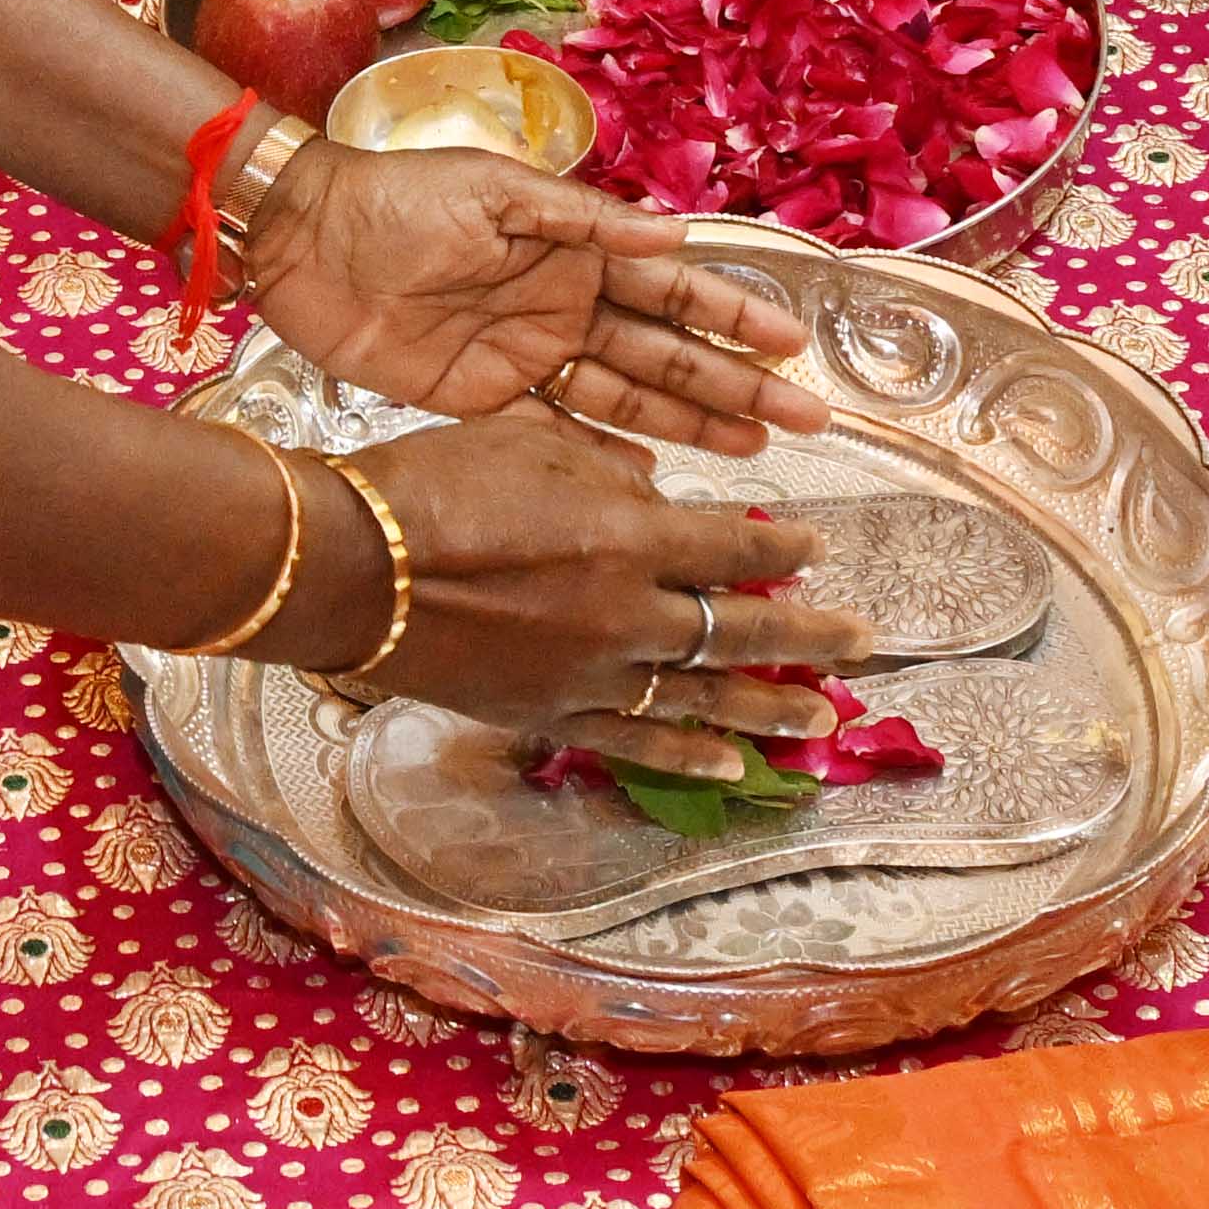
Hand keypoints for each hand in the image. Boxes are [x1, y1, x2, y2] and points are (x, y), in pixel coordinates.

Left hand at [240, 135, 832, 454]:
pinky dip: (607, 454)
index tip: (790, 342)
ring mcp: (528, 354)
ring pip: (628, 396)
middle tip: (805, 415)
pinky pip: (560, 430)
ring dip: (692, 420)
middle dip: (734, 381)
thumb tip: (672, 236)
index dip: (730, 315)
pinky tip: (656, 475)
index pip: (669, 287)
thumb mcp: (492, 191)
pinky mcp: (484, 398)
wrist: (301, 241)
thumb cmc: (395, 198)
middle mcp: (563, 303)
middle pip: (665, 351)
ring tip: (756, 448)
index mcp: (572, 247)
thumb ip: (582, 220)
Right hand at [309, 408, 865, 771]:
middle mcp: (628, 612)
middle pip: (740, 628)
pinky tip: (731, 767)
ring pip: (703, 695)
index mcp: (628, 532)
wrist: (347, 567)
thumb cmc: (430, 484)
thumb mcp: (527, 442)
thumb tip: (655, 488)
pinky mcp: (550, 714)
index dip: (781, 548)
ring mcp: (593, 673)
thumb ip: (604, 467)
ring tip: (821, 719)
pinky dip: (688, 753)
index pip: (731, 545)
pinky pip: (636, 740)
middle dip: (808, 635)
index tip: (817, 549)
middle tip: (861, 643)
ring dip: (769, 707)